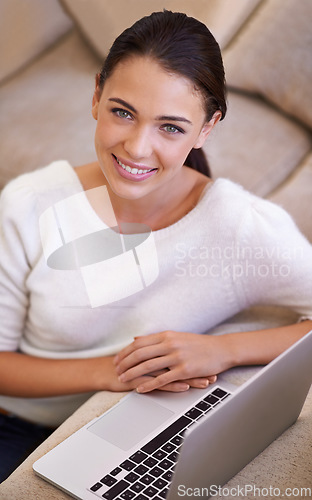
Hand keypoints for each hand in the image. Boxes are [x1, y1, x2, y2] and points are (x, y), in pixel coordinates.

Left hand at [114, 331, 230, 392]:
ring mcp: (177, 356)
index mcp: (166, 335)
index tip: (117, 359)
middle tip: (115, 370)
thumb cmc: (199, 344)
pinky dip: (149, 385)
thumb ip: (155, 338)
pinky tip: (140, 389)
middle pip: (139, 353)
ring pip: (148, 366)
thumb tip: (136, 338)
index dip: (125, 352)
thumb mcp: (176, 336)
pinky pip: (162, 379)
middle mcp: (170, 344)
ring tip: (123, 380)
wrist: (221, 349)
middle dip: (124, 363)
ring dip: (132, 374)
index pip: (139, 343)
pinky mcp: (184, 370)